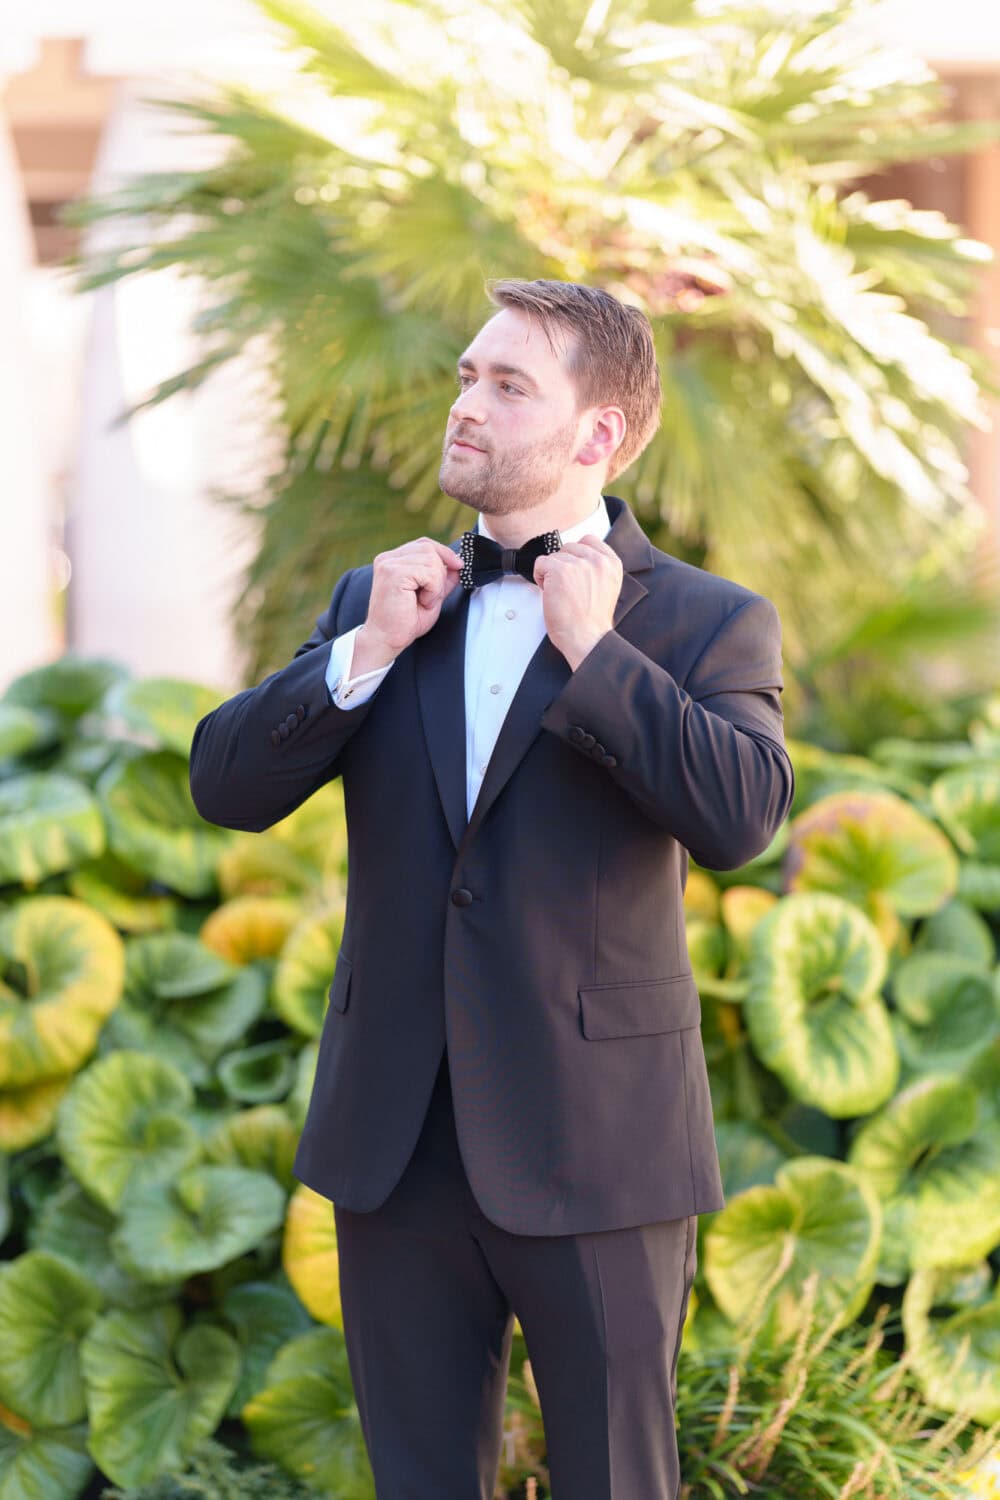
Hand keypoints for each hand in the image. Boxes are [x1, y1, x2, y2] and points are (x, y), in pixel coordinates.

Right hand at [354, 538, 463, 670]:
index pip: (424, 544)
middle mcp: (388, 558)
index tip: (459, 566)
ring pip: (431, 560)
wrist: (386, 639)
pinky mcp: (393, 574)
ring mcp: (388, 564)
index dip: (445, 553)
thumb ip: (443, 578)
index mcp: (393, 560)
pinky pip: (428, 573)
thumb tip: (458, 563)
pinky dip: (432, 590)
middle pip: (429, 548)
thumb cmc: (405, 621)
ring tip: (424, 601)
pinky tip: (421, 602)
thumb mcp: (431, 595)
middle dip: (440, 573)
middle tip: (431, 596)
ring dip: (436, 584)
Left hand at [533, 534, 622, 669]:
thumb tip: (577, 557)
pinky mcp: (560, 570)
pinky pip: (540, 563)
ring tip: (561, 593)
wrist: (587, 639)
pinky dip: (539, 577)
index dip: (576, 556)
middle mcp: (598, 560)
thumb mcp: (606, 588)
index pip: (588, 540)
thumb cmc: (592, 622)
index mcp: (612, 563)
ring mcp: (579, 564)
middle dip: (563, 565)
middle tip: (567, 589)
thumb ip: (597, 569)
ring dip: (551, 573)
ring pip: (554, 556)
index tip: (574, 574)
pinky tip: (550, 593)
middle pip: (569, 547)